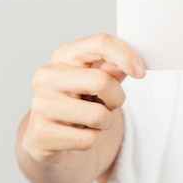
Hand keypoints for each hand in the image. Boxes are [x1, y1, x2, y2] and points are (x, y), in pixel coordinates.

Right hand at [21, 33, 145, 164]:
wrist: (49, 135)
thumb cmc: (79, 100)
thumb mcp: (97, 79)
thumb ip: (113, 69)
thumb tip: (120, 67)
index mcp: (63, 55)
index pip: (100, 42)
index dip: (126, 56)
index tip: (141, 72)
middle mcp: (47, 76)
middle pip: (102, 81)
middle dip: (117, 98)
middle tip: (109, 104)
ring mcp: (41, 105)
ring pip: (98, 116)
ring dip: (106, 122)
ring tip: (91, 120)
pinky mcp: (42, 134)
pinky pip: (88, 140)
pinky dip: (93, 139)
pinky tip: (79, 133)